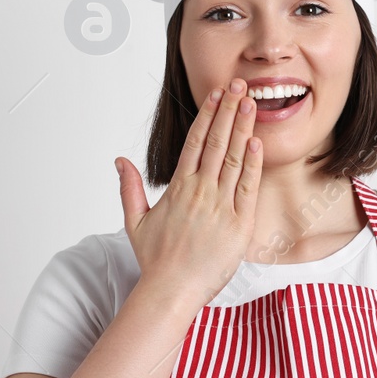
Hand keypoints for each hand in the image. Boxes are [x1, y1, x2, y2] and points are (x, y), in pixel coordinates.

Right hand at [116, 78, 262, 307]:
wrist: (171, 291)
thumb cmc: (155, 260)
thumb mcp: (135, 221)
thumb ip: (129, 187)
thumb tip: (119, 160)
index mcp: (178, 188)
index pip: (195, 142)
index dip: (208, 115)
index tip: (216, 95)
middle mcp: (200, 191)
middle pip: (217, 142)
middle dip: (229, 111)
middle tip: (239, 86)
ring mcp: (220, 206)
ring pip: (234, 159)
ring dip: (243, 128)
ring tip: (251, 103)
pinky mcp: (239, 224)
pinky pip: (248, 188)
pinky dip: (253, 163)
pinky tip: (257, 142)